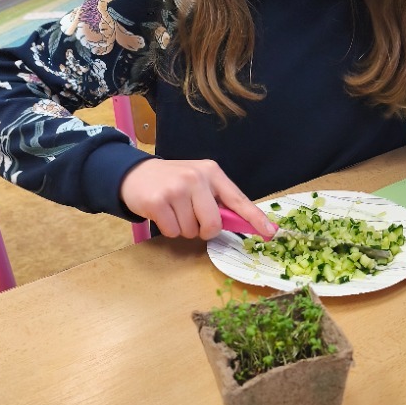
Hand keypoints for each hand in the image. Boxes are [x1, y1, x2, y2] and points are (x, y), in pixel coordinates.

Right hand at [119, 158, 276, 239]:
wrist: (135, 174)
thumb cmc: (173, 181)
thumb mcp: (199, 182)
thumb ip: (219, 200)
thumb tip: (243, 224)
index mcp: (212, 172)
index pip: (238, 198)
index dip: (255, 218)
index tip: (270, 232)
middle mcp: (196, 178)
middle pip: (213, 224)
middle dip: (204, 229)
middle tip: (192, 218)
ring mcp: (176, 189)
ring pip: (191, 231)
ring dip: (183, 228)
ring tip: (174, 210)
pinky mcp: (157, 202)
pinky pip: (173, 231)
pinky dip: (169, 229)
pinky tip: (162, 213)